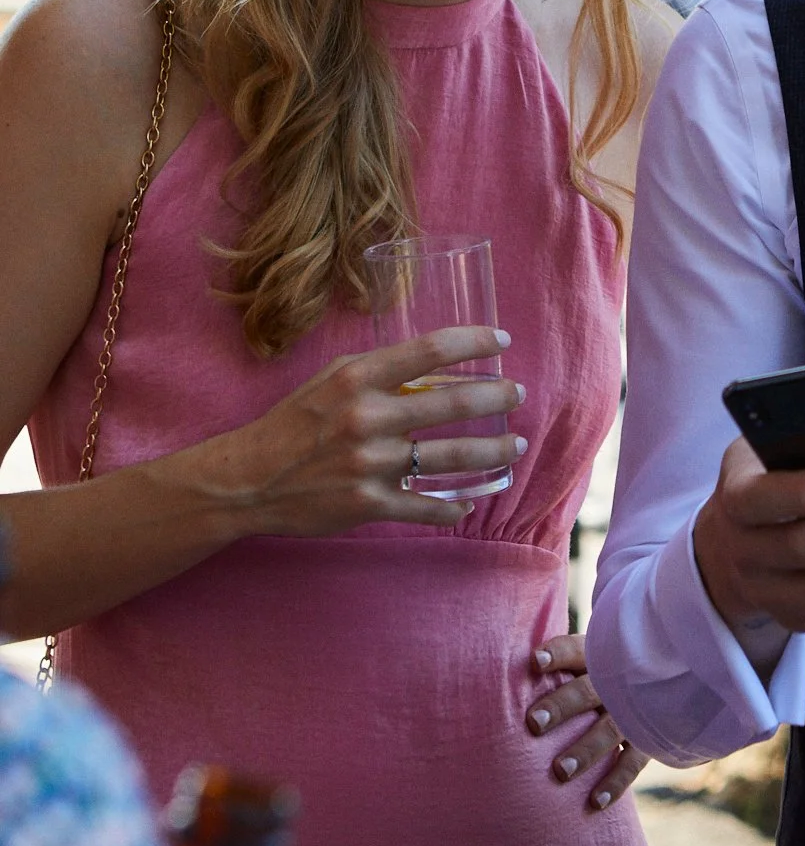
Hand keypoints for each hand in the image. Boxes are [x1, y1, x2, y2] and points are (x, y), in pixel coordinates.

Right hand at [182, 328, 525, 534]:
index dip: (473, 341)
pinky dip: (453, 506)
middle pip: (453, 404)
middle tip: (517, 394)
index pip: (430, 350)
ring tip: (515, 445)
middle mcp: (366, 418)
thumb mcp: (330, 381)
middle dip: (497, 397)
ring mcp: (368, 464)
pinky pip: (424, 506)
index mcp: (357, 379)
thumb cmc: (293, 423)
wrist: (247, 479)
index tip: (502, 339)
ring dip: (493, 451)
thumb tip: (433, 365)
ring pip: (451, 457)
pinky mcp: (366, 504)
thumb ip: (378, 372)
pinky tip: (469, 502)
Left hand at [527, 632, 647, 810]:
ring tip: (560, 771)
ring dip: (586, 750)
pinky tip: (595, 802)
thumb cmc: (596, 675)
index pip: (575, 650)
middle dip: (562, 707)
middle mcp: (615, 684)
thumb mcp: (583, 661)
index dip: (557, 654)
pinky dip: (616, 782)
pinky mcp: (647, 739)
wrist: (651, 684)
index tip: (534, 662)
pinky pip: (632, 763)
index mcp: (596, 657)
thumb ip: (552, 667)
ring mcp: (633, 712)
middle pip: (587, 691)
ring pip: (609, 730)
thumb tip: (497, 671)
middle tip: (533, 724)